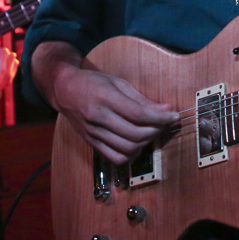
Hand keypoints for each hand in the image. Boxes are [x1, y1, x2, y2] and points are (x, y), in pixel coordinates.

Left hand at [0, 46, 18, 95]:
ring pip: (10, 78)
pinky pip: (11, 78)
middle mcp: (10, 56)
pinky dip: (4, 84)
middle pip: (7, 75)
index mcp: (2, 54)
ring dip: (2, 86)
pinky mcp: (16, 67)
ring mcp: (15, 61)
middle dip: (0, 86)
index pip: (2, 71)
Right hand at [49, 59, 179, 165]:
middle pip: (135, 133)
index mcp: (105, 97)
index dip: (160, 117)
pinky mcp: (91, 142)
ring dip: (146, 143)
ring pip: (127, 148)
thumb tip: (166, 109)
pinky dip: (131, 154)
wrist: (64, 90)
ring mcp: (93, 132)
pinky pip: (115, 157)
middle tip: (164, 123)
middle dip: (156, 130)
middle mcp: (97, 117)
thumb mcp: (118, 83)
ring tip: (152, 132)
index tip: (174, 116)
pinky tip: (137, 144)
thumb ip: (141, 99)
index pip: (138, 113)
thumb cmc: (93, 82)